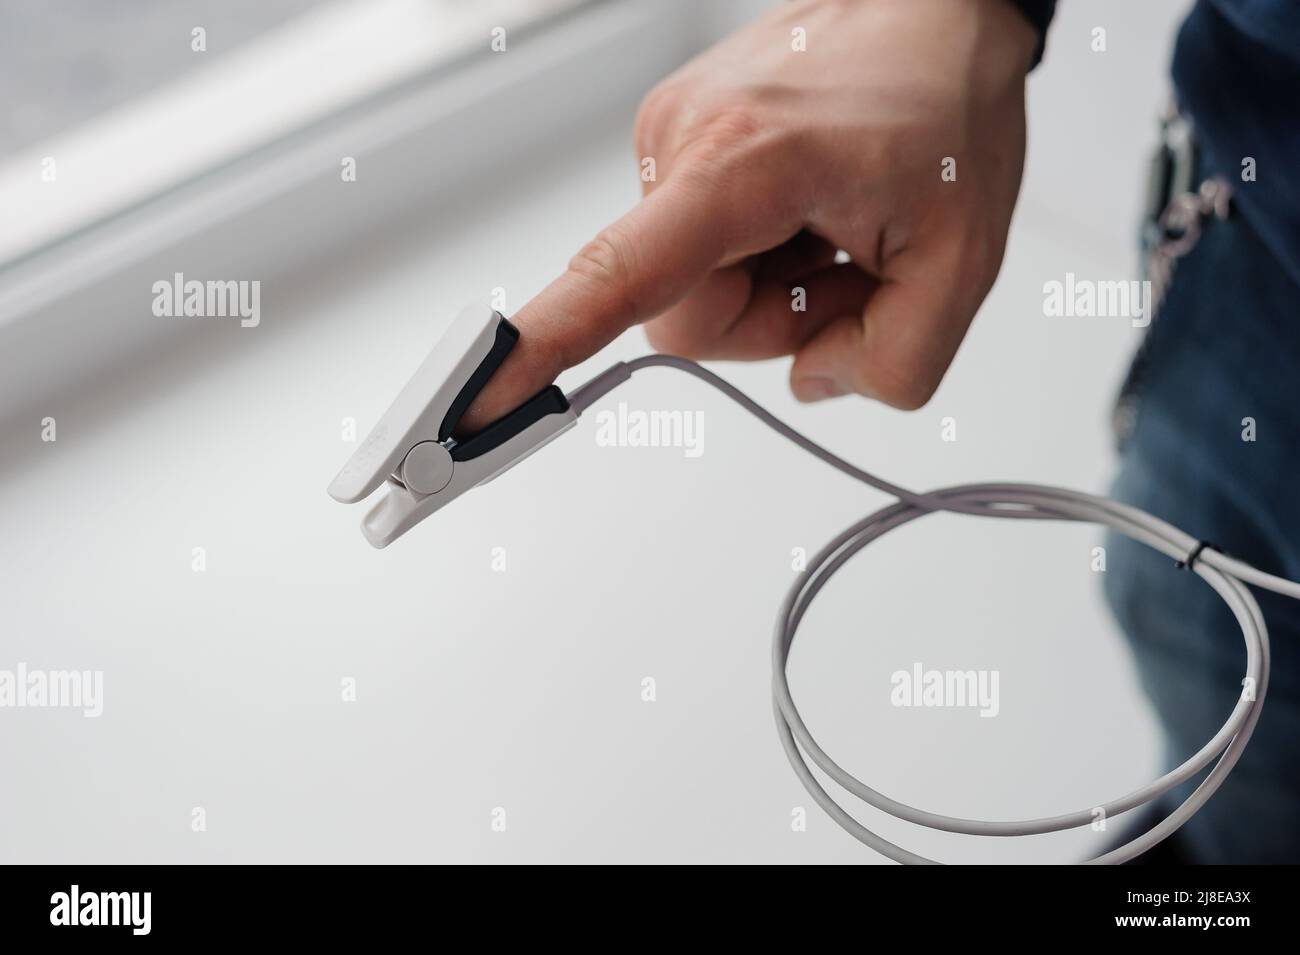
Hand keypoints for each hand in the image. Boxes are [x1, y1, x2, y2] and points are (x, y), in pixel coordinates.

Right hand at [458, 0, 1036, 430]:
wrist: (934, 4)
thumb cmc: (944, 103)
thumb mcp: (964, 259)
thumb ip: (897, 360)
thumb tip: (811, 382)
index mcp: (742, 164)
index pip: (620, 273)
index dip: (543, 345)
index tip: (474, 399)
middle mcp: (679, 143)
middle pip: (683, 318)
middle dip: (771, 320)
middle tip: (846, 264)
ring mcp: (671, 138)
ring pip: (692, 288)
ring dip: (772, 284)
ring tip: (834, 223)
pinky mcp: (677, 143)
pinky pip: (698, 248)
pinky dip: (760, 252)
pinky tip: (809, 207)